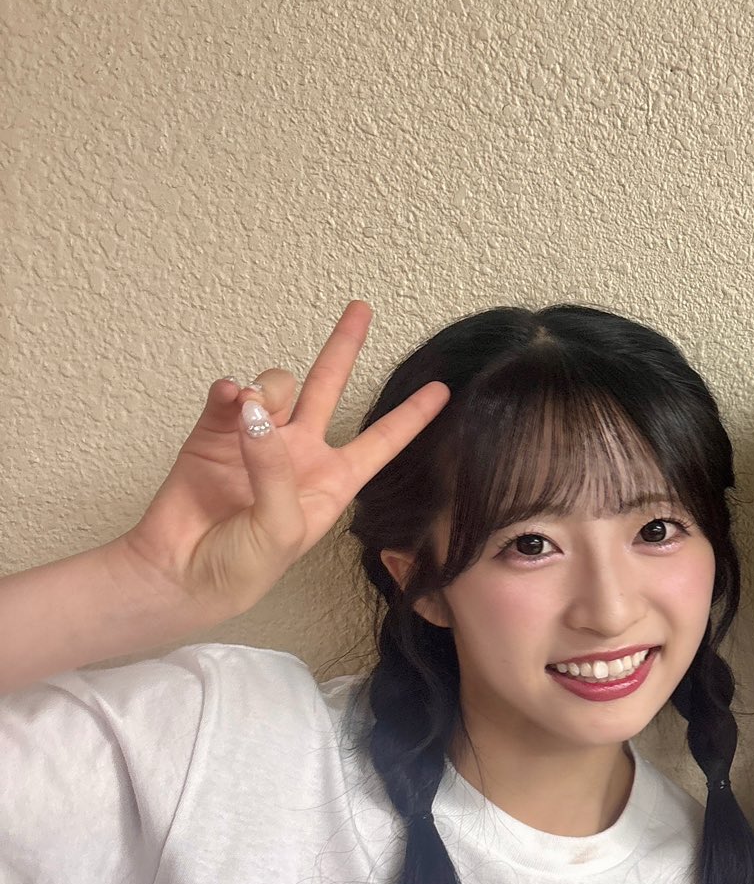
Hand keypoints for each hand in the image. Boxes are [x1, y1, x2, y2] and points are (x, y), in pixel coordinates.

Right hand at [116, 302, 447, 623]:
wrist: (180, 575)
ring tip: (250, 411)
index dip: (411, 417)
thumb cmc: (243, 567)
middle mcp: (298, 454)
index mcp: (331, 482)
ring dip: (269, 390)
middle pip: (328, 388)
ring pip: (277, 386)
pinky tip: (229, 399)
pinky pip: (229, 395)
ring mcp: (257, 440)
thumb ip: (276, 470)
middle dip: (343, 348)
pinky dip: (230, 392)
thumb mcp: (281, 528)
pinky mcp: (215, 433)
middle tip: (361, 309)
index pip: (380, 443)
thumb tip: (257, 414)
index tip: (442, 389)